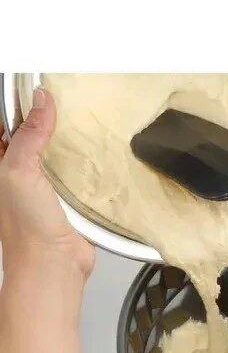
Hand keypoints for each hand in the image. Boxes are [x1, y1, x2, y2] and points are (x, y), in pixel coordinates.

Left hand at [0, 88, 93, 277]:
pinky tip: (94, 154)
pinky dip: (83, 162)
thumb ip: (29, 135)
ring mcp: (43, 184)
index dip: (20, 108)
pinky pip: (74, 171)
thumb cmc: (27, 228)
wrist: (54, 263)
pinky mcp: (67, 196)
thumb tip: (41, 101)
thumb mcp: (20, 172)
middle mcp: (18, 173)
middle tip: (66, 102)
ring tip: (82, 123)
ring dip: (68, 142)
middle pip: (32, 135)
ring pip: (55, 152)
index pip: (6, 125)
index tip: (40, 89)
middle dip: (47, 121)